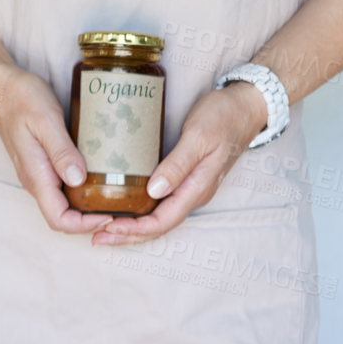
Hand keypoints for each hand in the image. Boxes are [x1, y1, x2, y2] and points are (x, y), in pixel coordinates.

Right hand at [0, 65, 112, 236]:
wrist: (1, 87)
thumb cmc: (22, 99)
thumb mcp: (45, 120)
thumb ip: (61, 151)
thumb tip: (79, 180)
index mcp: (36, 175)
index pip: (58, 219)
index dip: (84, 225)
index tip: (109, 216)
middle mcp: (36, 180)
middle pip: (62, 216)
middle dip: (89, 220)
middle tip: (119, 209)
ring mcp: (38, 171)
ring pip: (62, 201)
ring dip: (86, 206)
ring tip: (114, 195)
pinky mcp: (42, 161)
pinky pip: (62, 184)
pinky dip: (81, 188)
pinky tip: (98, 174)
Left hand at [90, 79, 267, 245]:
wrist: (245, 106)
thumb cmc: (223, 117)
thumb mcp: (199, 136)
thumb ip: (178, 164)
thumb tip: (154, 192)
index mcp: (197, 188)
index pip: (162, 221)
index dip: (134, 230)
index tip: (107, 229)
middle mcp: (194, 193)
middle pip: (158, 226)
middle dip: (128, 235)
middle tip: (97, 237)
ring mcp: (192, 186)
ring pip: (160, 216)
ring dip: (134, 225)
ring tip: (106, 227)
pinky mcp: (188, 175)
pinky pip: (163, 202)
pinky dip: (143, 209)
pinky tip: (128, 203)